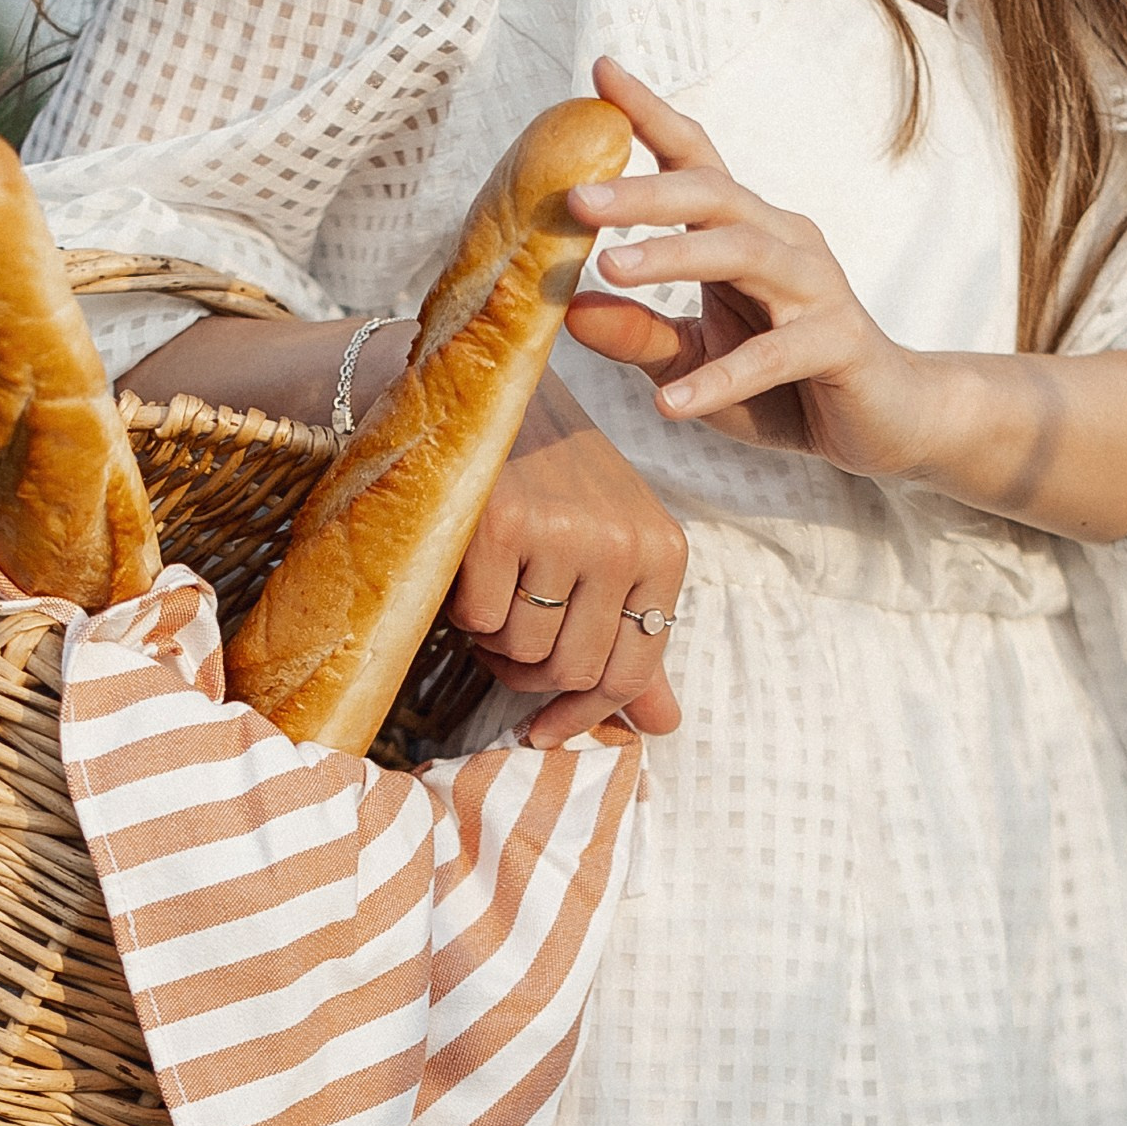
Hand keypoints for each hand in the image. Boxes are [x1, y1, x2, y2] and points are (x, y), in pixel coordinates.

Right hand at [445, 372, 688, 746]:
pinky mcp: (504, 522)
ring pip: (523, 649)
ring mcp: (566, 530)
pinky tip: (465, 567)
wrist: (482, 392)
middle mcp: (624, 541)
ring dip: (491, 639)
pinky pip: (479, 619)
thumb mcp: (606, 550)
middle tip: (499, 641)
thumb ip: (633, 636)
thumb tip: (665, 725)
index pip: (631, 671)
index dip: (582, 714)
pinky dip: (461, 606)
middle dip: (526, 673)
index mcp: (663, 550)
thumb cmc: (548, 479)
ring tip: (486, 591)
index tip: (541, 733)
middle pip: (573, 671)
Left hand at [562, 55, 933, 476]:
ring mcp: (817, 286)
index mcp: (746, 231)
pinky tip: (672, 404)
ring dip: (674, 258)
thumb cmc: (784, 384)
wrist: (885, 422)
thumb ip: (639, 335)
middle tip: (576, 197)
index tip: (600, 69)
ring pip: (744, 253)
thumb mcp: (694, 360)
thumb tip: (570, 311)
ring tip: (610, 272)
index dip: (651, 114)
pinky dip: (721, 378)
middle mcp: (784, 241)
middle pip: (712, 195)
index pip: (695, 160)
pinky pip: (775, 355)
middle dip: (642, 191)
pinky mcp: (840, 341)